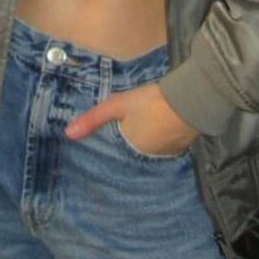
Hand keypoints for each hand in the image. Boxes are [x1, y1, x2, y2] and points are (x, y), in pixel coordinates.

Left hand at [65, 81, 198, 156]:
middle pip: (134, 151)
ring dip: (146, 140)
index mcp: (131, 150)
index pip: (117, 154)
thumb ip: (94, 119)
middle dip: (129, 143)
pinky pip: (165, 145)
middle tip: (127, 128)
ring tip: (142, 127)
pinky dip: (161, 138)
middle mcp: (149, 158)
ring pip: (150, 148)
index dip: (113, 146)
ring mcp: (167, 154)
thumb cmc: (150, 102)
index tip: (107, 141)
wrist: (190, 100)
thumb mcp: (118, 105)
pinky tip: (160, 127)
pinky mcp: (182, 146)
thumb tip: (68, 134)